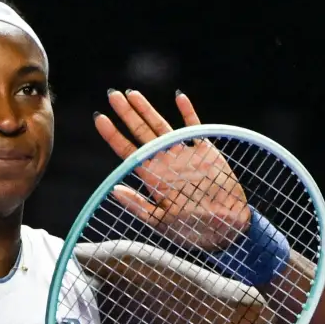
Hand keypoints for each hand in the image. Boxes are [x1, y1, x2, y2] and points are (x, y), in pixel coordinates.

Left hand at [95, 89, 250, 250]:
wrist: (225, 229)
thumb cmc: (191, 230)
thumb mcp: (160, 221)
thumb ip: (138, 205)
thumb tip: (114, 189)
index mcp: (152, 176)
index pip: (127, 151)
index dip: (113, 134)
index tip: (99, 118)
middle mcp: (164, 162)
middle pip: (140, 132)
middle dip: (126, 114)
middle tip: (112, 94)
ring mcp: (184, 154)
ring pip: (161, 126)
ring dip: (147, 109)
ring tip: (132, 93)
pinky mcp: (205, 152)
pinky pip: (194, 127)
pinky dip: (188, 112)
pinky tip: (179, 97)